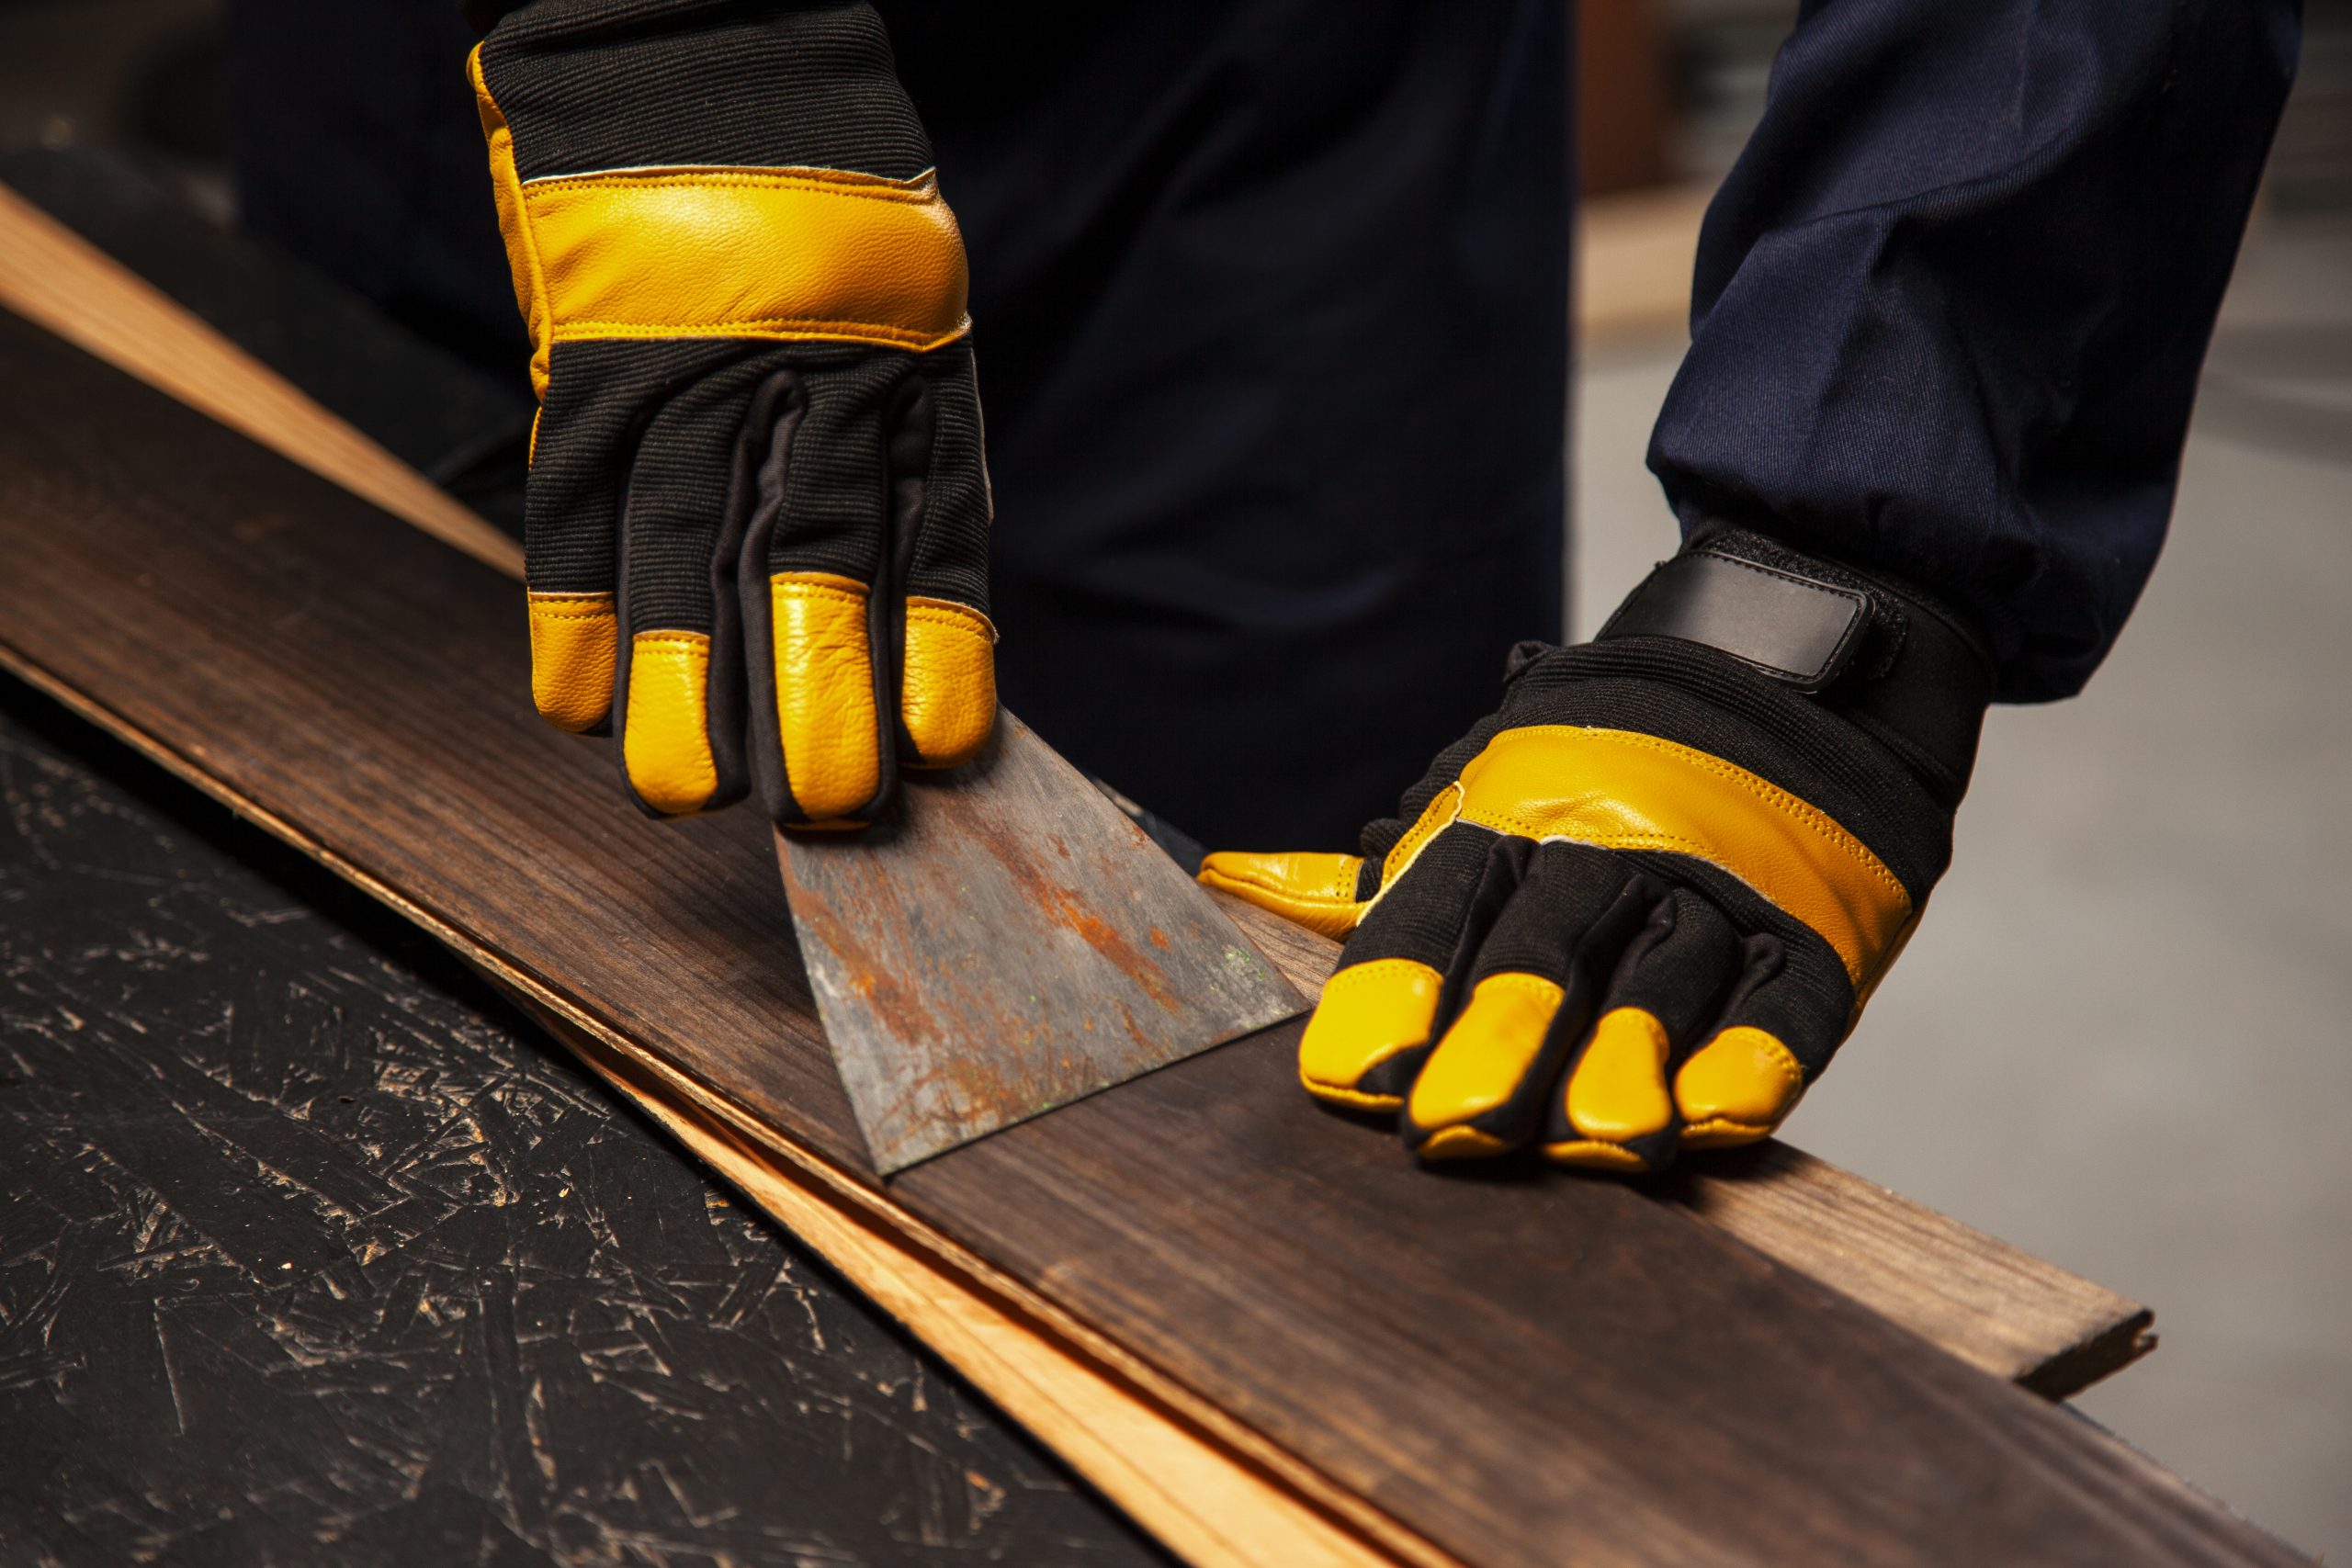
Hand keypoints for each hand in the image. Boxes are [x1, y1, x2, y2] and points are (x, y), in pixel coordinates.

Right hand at [470, 3, 993, 826]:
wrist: (711, 51)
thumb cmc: (828, 202)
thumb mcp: (907, 305)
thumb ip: (901, 437)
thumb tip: (902, 604)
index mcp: (912, 372)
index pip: (938, 538)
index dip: (942, 652)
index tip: (946, 750)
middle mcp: (813, 380)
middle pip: (821, 563)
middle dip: (821, 696)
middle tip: (824, 808)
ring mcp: (697, 371)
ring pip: (690, 552)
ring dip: (684, 684)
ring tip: (686, 791)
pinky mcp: (595, 361)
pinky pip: (577, 502)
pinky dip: (572, 610)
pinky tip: (573, 707)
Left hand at [1202, 529, 1990, 1173]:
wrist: (1787, 675)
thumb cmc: (1597, 770)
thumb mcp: (1479, 794)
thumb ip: (1363, 875)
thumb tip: (1222, 882)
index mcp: (1511, 819)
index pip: (1435, 909)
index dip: (1393, 993)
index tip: (1345, 1079)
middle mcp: (1608, 849)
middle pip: (1544, 947)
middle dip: (1498, 1036)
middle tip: (1453, 1129)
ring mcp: (1716, 891)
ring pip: (1663, 980)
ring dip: (1627, 1059)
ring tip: (1596, 1143)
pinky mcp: (1811, 935)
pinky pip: (1785, 1002)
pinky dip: (1752, 1060)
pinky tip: (1714, 1119)